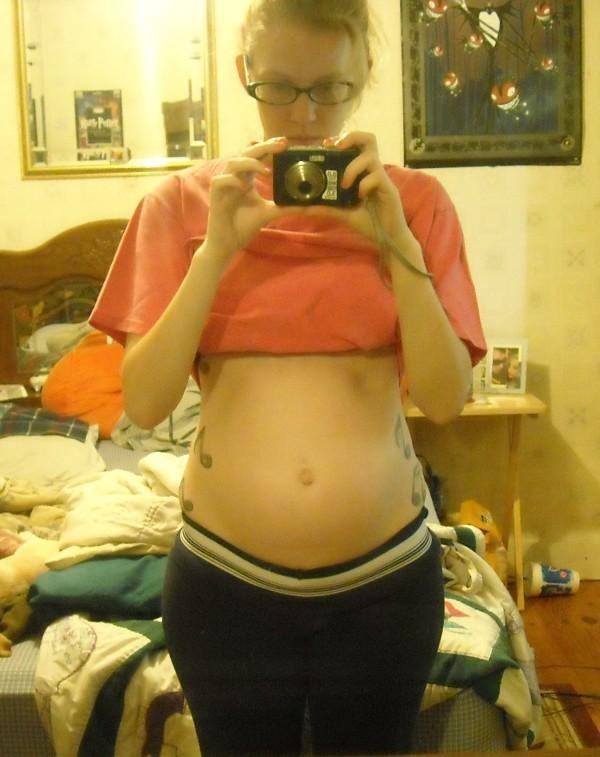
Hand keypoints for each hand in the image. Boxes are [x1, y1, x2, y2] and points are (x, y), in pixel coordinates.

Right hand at [204, 137, 292, 258]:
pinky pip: (220, 181)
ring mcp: (224, 185)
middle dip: (263, 147)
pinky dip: (231, 180)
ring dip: (249, 163)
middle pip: (246, 153)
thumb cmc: (244, 226)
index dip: (269, 147)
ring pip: (233, 163)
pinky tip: (243, 186)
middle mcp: (235, 177)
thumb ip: (285, 207)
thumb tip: (307, 206)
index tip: (285, 143)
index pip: (258, 156)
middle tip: (280, 145)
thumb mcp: (268, 213)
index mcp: (247, 178)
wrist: (227, 243)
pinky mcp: (215, 195)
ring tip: (265, 170)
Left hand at [308, 132, 411, 247]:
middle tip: (336, 148)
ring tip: (344, 184)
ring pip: (370, 157)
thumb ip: (325, 208)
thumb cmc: (370, 222)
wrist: (388, 238)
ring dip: (353, 168)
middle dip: (351, 137)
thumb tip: (302, 208)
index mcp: (363, 172)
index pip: (357, 145)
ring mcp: (382, 179)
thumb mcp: (343, 214)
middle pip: (368, 139)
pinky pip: (376, 177)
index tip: (326, 144)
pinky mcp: (389, 189)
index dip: (343, 139)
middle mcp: (373, 170)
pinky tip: (359, 196)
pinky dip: (364, 184)